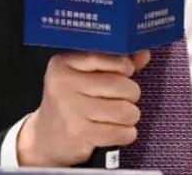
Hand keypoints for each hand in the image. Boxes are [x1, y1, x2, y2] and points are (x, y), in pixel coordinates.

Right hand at [17, 51, 149, 167]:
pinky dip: (127, 133)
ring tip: (124, 115)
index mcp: (63, 63)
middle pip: (120, 85)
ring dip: (131, 115)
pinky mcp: (79, 133)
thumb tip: (144, 53)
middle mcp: (64, 83)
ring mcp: (70, 109)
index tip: (125, 73)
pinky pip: (119, 132)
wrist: (46, 138)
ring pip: (123, 110)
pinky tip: (122, 131)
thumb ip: (114, 63)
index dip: (124, 66)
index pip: (107, 57)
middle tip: (126, 98)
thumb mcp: (85, 77)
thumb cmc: (71, 101)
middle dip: (131, 93)